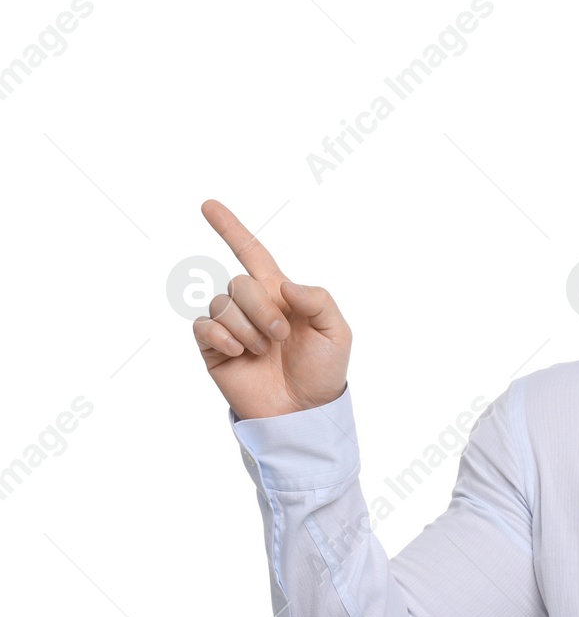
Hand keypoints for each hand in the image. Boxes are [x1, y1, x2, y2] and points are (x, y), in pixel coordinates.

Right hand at [192, 199, 351, 419]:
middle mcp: (252, 306)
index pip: (251, 253)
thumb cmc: (323, 371)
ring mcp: (231, 327)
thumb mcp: (336, 332)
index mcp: (280, 294)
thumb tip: (284, 286)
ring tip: (265, 352)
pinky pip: (204, 326)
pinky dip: (223, 337)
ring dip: (248, 329)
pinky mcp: (214, 349)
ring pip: (222, 304)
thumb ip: (317, 299)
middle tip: (281, 337)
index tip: (208, 205)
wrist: (304, 411)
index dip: (230, 229)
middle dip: (262, 309)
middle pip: (239, 283)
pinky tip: (240, 354)